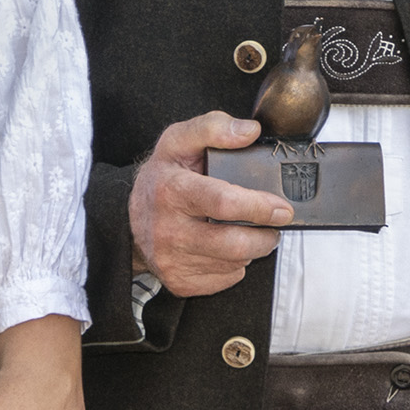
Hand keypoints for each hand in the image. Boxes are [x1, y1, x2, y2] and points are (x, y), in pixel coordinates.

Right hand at [128, 112, 291, 296]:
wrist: (128, 218)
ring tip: (245, 231)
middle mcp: (169, 230)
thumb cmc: (162, 177)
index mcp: (172, 191)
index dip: (259, 207)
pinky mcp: (178, 282)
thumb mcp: (178, 141)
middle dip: (265, 237)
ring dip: (250, 249)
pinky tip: (225, 248)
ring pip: (234, 264)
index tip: (281, 208)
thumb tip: (249, 131)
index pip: (224, 204)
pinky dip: (234, 265)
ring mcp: (172, 260)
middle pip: (234, 245)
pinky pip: (224, 279)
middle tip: (273, 225)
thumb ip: (213, 127)